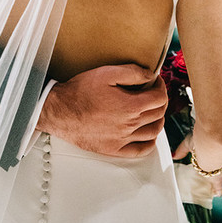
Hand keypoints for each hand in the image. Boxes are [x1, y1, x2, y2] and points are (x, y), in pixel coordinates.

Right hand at [37, 64, 167, 157]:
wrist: (60, 111)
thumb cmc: (81, 91)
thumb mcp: (106, 73)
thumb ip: (132, 72)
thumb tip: (150, 75)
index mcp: (131, 106)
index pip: (159, 98)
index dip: (161, 86)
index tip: (156, 81)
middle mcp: (131, 125)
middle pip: (158, 114)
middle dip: (160, 100)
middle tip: (153, 92)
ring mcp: (123, 140)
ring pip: (153, 132)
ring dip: (158, 119)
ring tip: (152, 110)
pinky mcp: (114, 149)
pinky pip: (141, 150)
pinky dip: (150, 142)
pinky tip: (148, 134)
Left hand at [173, 135, 221, 196]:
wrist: (219, 138)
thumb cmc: (203, 146)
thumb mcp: (189, 145)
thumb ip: (182, 151)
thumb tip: (174, 156)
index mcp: (216, 176)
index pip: (219, 187)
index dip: (218, 190)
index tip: (217, 193)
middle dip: (221, 170)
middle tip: (215, 165)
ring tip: (221, 152)